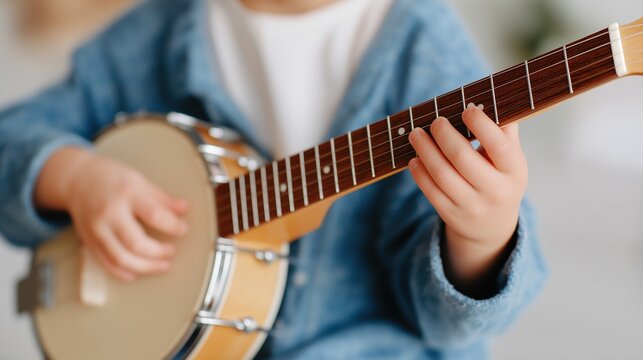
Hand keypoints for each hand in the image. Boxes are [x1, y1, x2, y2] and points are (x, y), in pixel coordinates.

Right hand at [35, 147, 188, 281]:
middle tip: (172, 251)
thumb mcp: (139, 180)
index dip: (173, 226)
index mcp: (127, 194)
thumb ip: (162, 198)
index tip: (183, 229)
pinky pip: (106, 263)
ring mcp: (97, 230)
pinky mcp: (89, 241)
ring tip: (162, 265)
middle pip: (136, 243)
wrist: (76, 179)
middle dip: (159, 252)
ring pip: (121, 258)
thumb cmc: (110, 178)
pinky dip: (122, 272)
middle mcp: (110, 213)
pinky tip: (136, 273)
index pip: (154, 215)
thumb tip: (184, 209)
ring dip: (145, 267)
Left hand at [408, 105, 526, 293]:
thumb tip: (489, 95)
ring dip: (425, 151)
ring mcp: (472, 206)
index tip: (466, 109)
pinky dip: (419, 173)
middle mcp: (495, 191)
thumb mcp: (511, 159)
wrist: (492, 226)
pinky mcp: (452, 215)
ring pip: (442, 175)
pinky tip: (414, 158)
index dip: (482, 126)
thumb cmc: (500, 179)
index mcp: (514, 172)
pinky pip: (431, 192)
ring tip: (416, 134)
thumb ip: (503, 130)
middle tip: (435, 121)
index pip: (499, 147)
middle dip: (444, 135)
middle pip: (463, 159)